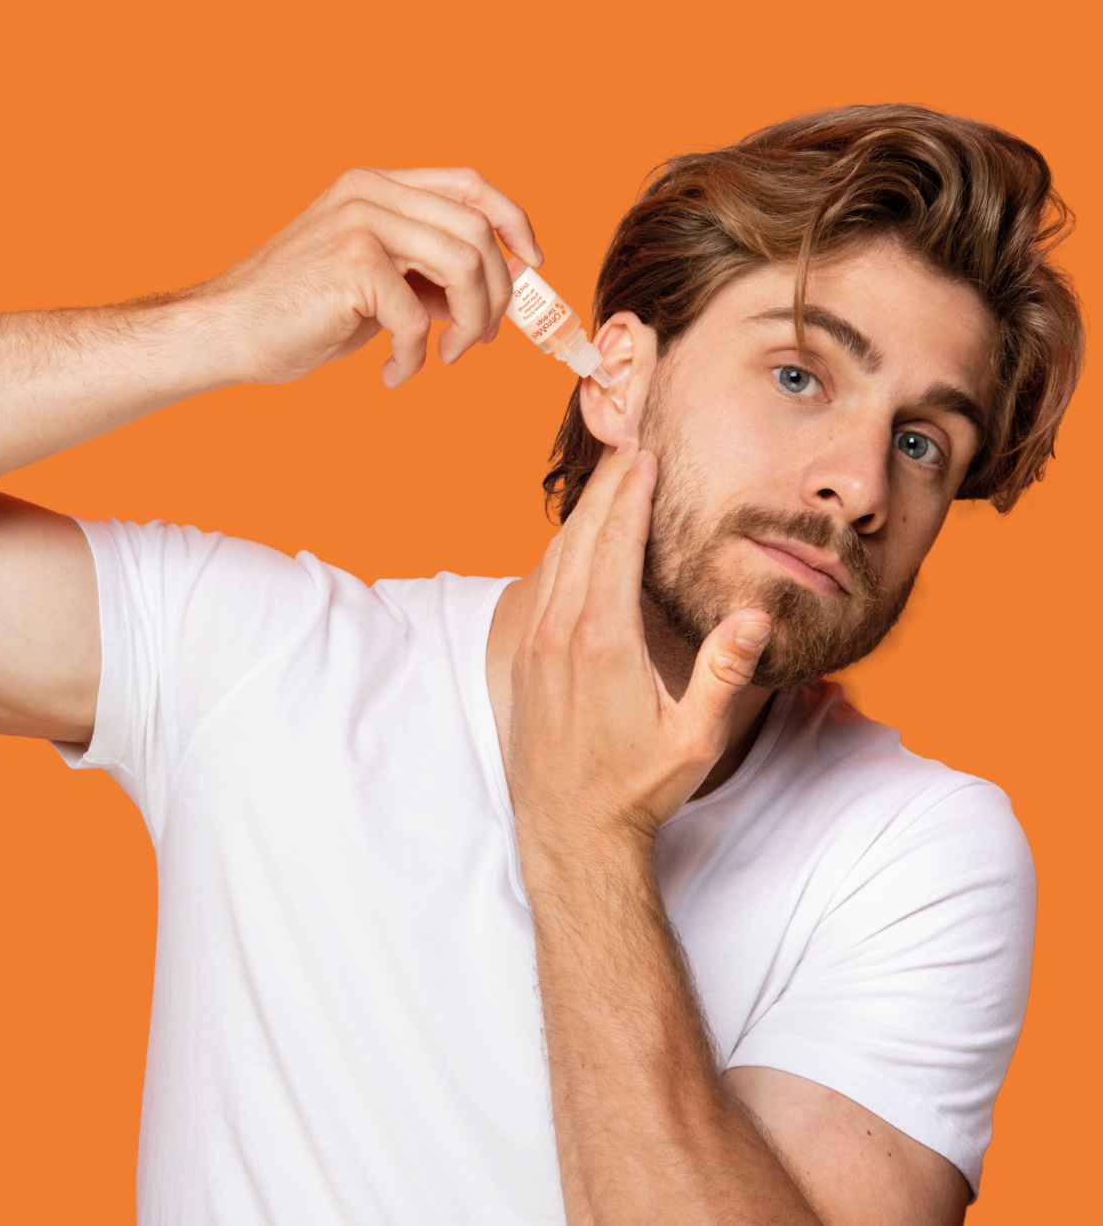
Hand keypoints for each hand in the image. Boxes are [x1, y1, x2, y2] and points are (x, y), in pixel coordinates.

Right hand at [205, 167, 541, 387]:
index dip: (513, 222)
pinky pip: (419, 317)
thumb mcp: (374, 283)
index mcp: (376, 185)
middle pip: (477, 231)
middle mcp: (370, 192)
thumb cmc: (298, 313)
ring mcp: (361, 223)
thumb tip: (491, 293)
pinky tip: (394, 374)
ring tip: (446, 358)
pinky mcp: (353, 264)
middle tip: (482, 341)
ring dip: (471, 324)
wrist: (228, 332)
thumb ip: (426, 274)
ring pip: (464, 266)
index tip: (532, 265)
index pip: (470, 185)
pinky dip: (417, 356)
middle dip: (497, 294)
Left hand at [508, 440, 773, 868]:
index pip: (615, 544)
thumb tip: (755, 616)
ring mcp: (535, 643)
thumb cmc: (638, 788)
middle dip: (604, 487)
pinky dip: (561, 548)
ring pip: (554, 557)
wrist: (570, 830)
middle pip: (579, 536)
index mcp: (604, 641)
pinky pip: (540, 583)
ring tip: (606, 480)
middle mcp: (560, 632)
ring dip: (580, 514)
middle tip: (627, 447)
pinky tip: (576, 541)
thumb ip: (724, 672)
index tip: (644, 456)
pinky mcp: (523, 658)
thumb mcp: (696, 738)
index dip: (629, 495)